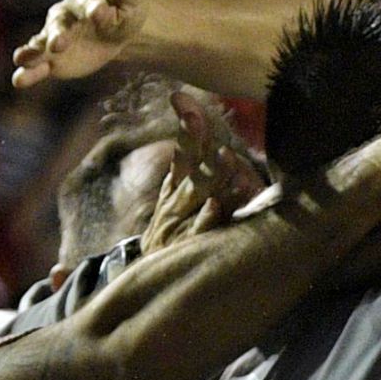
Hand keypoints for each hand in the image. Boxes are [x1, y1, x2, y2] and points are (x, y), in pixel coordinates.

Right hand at [12, 0, 148, 87]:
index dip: (95, 7)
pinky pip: (38, 66)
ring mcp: (55, 37)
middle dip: (58, 33)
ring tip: (21, 60)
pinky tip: (18, 80)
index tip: (103, 13)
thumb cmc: (126, 5)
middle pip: (59, 23)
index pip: (89, 1)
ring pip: (41, 44)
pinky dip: (28, 73)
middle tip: (59, 44)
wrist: (120, 29)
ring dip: (32, 52)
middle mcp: (64, 15)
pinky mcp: (54, 59)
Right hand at [141, 91, 266, 253]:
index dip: (187, 128)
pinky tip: (216, 204)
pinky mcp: (185, 247)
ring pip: (197, 194)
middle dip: (195, 140)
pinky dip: (207, 218)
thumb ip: (195, 156)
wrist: (153, 277)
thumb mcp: (188, 193)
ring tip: (227, 156)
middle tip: (204, 117)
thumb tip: (186, 107)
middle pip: (189, 166)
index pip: (183, 150)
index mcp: (176, 184)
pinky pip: (198, 231)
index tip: (184, 102)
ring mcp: (178, 222)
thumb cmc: (181, 228)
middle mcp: (176, 199)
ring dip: (213, 174)